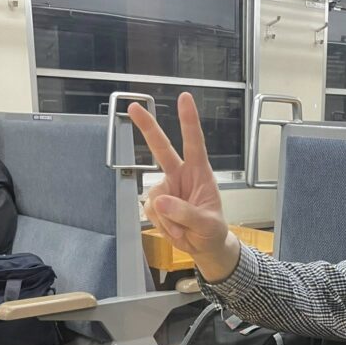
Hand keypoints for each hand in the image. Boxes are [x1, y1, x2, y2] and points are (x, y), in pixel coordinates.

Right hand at [127, 93, 239, 281]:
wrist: (205, 246)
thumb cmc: (212, 229)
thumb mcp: (207, 224)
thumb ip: (186, 213)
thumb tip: (161, 202)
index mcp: (200, 172)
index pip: (194, 143)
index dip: (188, 121)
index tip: (184, 98)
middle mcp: (181, 175)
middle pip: (161, 148)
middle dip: (147, 127)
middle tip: (133, 107)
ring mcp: (166, 189)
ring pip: (155, 197)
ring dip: (168, 219)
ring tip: (184, 230)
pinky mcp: (156, 204)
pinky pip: (151, 211)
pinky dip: (163, 226)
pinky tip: (175, 231)